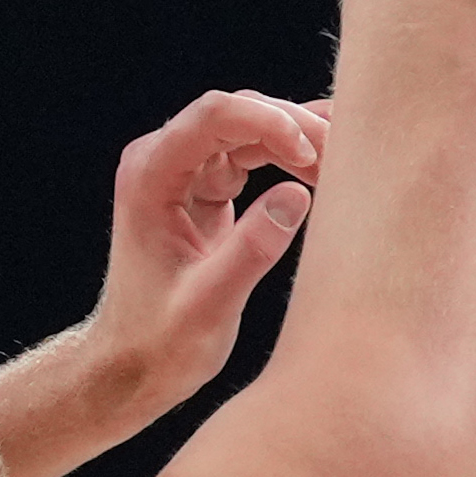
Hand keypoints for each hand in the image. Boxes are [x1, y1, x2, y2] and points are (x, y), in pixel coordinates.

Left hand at [85, 89, 323, 418]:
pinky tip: (324, 169)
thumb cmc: (160, 341)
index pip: (213, 117)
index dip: (269, 122)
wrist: (133, 364)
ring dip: (297, 141)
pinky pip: (252, 153)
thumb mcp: (208, 305)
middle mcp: (161, 163)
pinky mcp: (204, 189)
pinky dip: (289, 158)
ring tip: (341, 171)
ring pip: (249, 129)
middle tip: (342, 161)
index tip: (311, 157)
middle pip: (236, 112)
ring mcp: (183, 173)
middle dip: (293, 127)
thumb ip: (250, 251)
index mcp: (150, 178)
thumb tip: (298, 196)